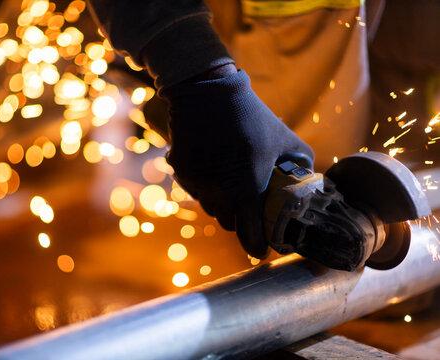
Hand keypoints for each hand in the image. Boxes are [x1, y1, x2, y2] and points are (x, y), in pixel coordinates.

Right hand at [162, 70, 313, 257]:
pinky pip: (194, 190)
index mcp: (247, 187)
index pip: (250, 234)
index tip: (260, 249)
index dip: (256, 246)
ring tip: (231, 184)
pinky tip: (214, 168)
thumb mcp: (285, 137)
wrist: (209, 93)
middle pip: (228, 223)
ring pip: (210, 207)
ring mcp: (197, 182)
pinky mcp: (181, 171)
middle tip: (248, 208)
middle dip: (240, 220)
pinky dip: (205, 187)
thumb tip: (310, 182)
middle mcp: (219, 190)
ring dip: (221, 204)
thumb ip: (302, 163)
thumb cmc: (252, 116)